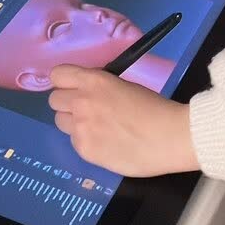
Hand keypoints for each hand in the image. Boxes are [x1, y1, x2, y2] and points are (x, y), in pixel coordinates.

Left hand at [48, 66, 198, 176]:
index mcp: (93, 81)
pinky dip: (86, 141)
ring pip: (60, 122)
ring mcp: (80, 128)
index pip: (57, 75)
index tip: (74, 88)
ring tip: (95, 128)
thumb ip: (100, 88)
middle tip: (87, 110)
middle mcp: (80, 102)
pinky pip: (74, 142)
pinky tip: (105, 143)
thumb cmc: (155, 108)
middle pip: (54, 100)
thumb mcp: (123, 86)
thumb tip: (90, 94)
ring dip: (73, 123)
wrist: (170, 136)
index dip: (65, 82)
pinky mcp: (84, 150)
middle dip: (68, 103)